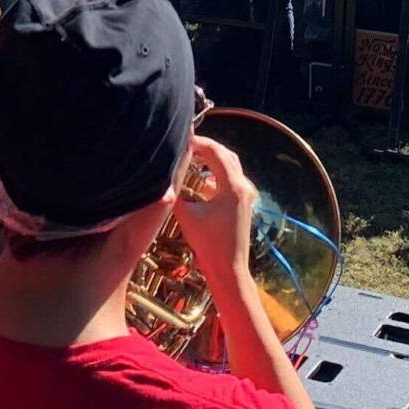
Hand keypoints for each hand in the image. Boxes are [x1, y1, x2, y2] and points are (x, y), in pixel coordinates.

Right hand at [170, 133, 257, 292]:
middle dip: (204, 146)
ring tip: (190, 154)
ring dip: (211, 157)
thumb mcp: (186, 216)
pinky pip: (231, 177)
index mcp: (232, 187)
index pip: (214, 151)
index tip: (179, 139)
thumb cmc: (207, 245)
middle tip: (184, 143)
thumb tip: (163, 175)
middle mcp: (243, 186)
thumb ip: (175, 192)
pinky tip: (201, 175)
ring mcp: (246, 194)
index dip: (196, 142)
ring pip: (230, 164)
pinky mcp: (243, 202)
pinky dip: (216, 170)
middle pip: (224, 153)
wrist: (228, 269)